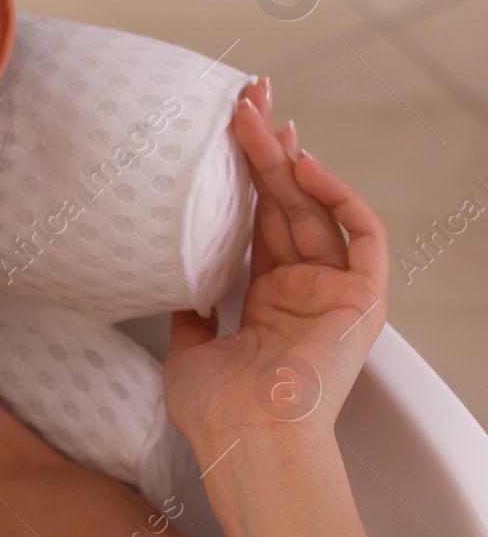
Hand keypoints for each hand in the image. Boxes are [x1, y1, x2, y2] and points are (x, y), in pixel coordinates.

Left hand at [162, 76, 388, 455]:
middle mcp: (305, 289)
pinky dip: (337, 195)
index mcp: (267, 302)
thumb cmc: (216, 411)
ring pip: (315, 206)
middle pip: (286, 202)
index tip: (226, 133)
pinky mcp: (364, 297)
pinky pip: (361, 232)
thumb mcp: (188, 351)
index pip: (259, 222)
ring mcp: (335, 290)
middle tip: (244, 98)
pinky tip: (301, 162)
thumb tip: (172, 291)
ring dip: (287, 157)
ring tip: (255, 114)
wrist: (246, 438)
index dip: (246, 176)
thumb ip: (188, 316)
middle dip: (266, 148)